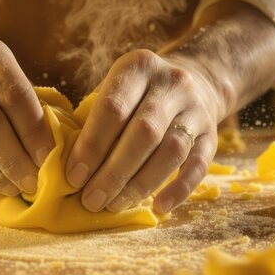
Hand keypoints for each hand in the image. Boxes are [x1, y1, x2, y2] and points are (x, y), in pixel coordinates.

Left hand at [66, 49, 222, 213]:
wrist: (196, 79)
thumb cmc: (135, 95)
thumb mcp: (113, 90)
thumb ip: (90, 120)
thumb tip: (63, 166)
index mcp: (138, 67)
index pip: (113, 108)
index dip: (91, 145)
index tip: (73, 177)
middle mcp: (171, 83)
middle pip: (143, 132)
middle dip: (113, 172)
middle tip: (90, 200)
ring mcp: (196, 109)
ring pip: (171, 151)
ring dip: (140, 184)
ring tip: (114, 205)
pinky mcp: (212, 135)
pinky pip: (198, 165)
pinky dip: (179, 189)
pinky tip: (158, 207)